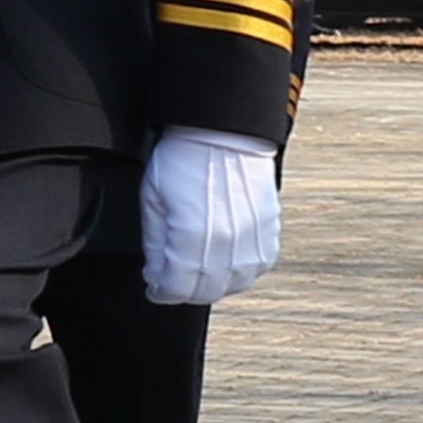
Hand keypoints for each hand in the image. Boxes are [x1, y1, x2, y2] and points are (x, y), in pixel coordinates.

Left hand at [139, 128, 282, 307]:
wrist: (223, 129)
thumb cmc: (185, 156)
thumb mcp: (152, 199)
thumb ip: (154, 244)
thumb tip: (155, 274)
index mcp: (192, 236)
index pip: (176, 288)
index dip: (161, 293)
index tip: (154, 289)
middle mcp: (227, 243)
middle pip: (206, 292)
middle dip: (185, 291)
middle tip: (172, 281)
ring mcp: (253, 237)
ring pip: (235, 284)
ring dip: (215, 284)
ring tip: (198, 272)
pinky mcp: (270, 228)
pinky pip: (260, 266)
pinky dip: (242, 270)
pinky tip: (226, 261)